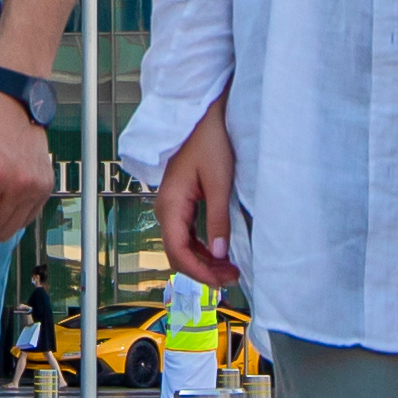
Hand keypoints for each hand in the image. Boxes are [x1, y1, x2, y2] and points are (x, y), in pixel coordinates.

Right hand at [156, 108, 239, 290]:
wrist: (202, 116)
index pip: (177, 251)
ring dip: (203, 262)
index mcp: (170, 204)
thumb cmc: (210, 142)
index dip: (198, 272)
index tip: (221, 281)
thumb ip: (218, 219)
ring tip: (229, 270)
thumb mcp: (220, 182)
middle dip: (203, 270)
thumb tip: (220, 253)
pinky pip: (186, 235)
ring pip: (182, 246)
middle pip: (177, 253)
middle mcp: (165, 209)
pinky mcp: (179, 204)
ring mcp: (171, 207)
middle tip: (232, 278)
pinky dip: (201, 249)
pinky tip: (219, 254)